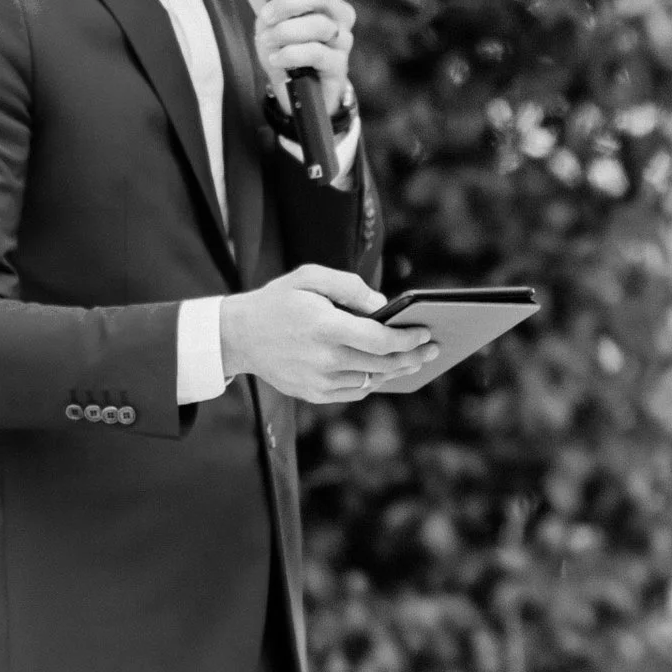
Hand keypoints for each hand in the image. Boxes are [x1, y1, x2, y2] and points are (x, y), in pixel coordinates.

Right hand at [218, 266, 439, 405]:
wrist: (238, 335)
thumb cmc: (277, 300)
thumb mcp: (309, 277)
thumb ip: (349, 285)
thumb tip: (383, 305)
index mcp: (327, 327)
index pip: (381, 340)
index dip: (409, 339)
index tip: (426, 333)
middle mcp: (325, 359)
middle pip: (383, 365)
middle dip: (413, 357)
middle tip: (432, 350)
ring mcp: (319, 381)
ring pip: (372, 382)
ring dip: (396, 372)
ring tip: (414, 361)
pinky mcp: (313, 394)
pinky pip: (354, 392)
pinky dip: (372, 382)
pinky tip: (384, 372)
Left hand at [244, 0, 354, 126]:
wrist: (302, 95)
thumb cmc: (289, 53)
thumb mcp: (269, 27)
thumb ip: (263, 6)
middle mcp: (338, 14)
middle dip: (288, 2)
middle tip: (265, 16)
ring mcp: (342, 39)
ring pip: (318, 25)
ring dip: (285, 32)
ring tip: (266, 42)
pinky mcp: (339, 65)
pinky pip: (316, 52)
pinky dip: (292, 54)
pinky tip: (277, 59)